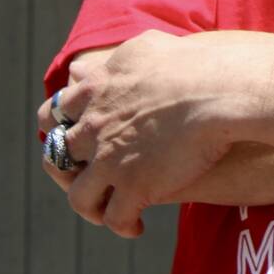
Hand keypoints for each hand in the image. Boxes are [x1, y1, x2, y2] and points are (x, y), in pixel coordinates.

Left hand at [36, 32, 236, 237]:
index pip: (53, 114)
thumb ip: (117, 57)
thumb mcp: (145, 46)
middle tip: (88, 176)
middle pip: (57, 157)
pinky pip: (116, 217)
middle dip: (68, 170)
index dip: (60, 128)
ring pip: (79, 196)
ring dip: (90, 207)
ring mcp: (109, 159)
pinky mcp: (134, 186)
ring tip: (106, 211)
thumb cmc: (193, 62)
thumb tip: (97, 63)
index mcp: (94, 91)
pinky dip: (123, 226)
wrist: (220, 88)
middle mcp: (93, 127)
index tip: (74, 135)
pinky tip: (137, 226)